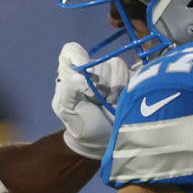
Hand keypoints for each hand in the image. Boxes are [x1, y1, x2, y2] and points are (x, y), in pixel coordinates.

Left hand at [52, 42, 127, 159]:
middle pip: (94, 62)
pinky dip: (123, 86)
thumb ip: (66, 92)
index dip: (77, 56)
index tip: (83, 74)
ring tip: (108, 102)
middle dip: (96, 82)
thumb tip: (80, 78)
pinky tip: (119, 99)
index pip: (70, 52)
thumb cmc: (83, 126)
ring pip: (112, 65)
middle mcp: (89, 70)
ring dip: (111, 86)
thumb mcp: (66, 112)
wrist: (106, 141)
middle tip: (96, 100)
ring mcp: (108, 72)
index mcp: (70, 76)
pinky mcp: (126, 77)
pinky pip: (126, 71)